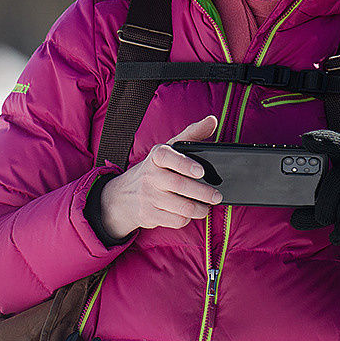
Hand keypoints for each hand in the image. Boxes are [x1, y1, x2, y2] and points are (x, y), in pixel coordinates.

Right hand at [100, 116, 221, 240]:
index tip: (200, 171)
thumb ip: (191, 135)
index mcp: (155, 156)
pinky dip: (187, 218)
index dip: (184, 163)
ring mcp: (148, 197)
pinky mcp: (149, 215)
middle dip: (203, 192)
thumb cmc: (155, 170)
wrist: (122, 196)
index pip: (166, 156)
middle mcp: (150, 176)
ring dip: (200, 209)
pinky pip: (176, 220)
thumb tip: (212, 120)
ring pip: (182, 207)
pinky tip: (189, 213)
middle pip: (180, 185)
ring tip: (206, 206)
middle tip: (217, 195)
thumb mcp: (169, 150)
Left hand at [291, 130, 339, 271]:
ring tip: (337, 230)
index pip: (337, 143)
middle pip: (336, 178)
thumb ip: (319, 210)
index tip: (305, 139)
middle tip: (322, 218)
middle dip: (323, 202)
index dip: (321, 139)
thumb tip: (295, 218)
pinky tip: (339, 236)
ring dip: (338, 220)